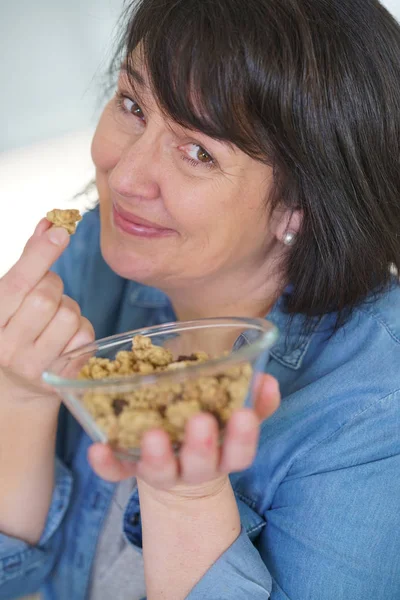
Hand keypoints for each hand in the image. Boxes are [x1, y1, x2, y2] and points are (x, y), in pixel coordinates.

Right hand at [0, 218, 93, 403]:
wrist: (14, 391)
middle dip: (53, 286)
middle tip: (45, 295)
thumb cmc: (11, 333)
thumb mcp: (7, 301)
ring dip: (68, 309)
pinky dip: (80, 330)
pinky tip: (63, 339)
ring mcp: (34, 366)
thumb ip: (27, 264)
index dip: (39, 255)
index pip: (16, 284)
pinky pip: (85, 336)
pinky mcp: (61, 376)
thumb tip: (49, 223)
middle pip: (48, 296)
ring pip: (70, 315)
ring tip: (53, 320)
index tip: (59, 230)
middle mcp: (6, 347)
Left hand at [88, 374, 279, 496]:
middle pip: (200, 465)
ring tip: (151, 434)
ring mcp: (161, 471)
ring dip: (156, 455)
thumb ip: (254, 399)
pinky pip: (117, 472)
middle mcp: (193, 468)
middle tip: (199, 422)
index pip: (240, 452)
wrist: (180, 468)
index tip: (243, 414)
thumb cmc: (209, 428)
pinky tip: (97, 448)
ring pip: (160, 471)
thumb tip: (266, 379)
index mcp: (223, 454)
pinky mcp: (132, 469)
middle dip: (201, 446)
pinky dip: (107, 464)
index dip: (243, 436)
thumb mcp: (233, 416)